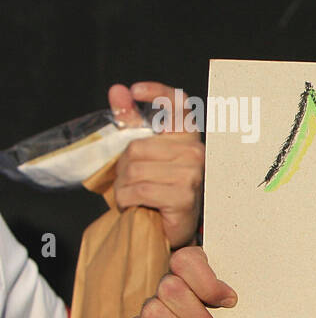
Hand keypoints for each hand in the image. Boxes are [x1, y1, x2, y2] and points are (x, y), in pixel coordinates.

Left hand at [110, 81, 204, 248]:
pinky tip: (136, 205)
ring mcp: (193, 174)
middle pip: (138, 147)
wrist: (169, 228)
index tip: (135, 90)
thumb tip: (117, 89)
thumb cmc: (156, 189)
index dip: (158, 93)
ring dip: (124, 186)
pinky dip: (128, 199)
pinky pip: (139, 189)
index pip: (179, 106)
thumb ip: (131, 120)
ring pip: (135, 170)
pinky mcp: (184, 195)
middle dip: (124, 168)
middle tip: (131, 183)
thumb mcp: (142, 153)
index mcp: (187, 139)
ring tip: (134, 196)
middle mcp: (195, 153)